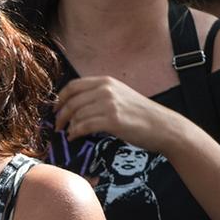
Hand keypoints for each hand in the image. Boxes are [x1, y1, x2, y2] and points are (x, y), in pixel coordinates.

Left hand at [53, 77, 184, 154]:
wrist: (163, 126)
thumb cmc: (142, 115)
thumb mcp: (120, 96)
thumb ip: (100, 95)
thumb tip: (78, 106)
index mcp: (106, 81)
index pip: (73, 86)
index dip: (60, 98)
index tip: (55, 109)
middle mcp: (106, 89)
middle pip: (72, 100)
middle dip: (60, 114)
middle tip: (56, 126)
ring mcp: (109, 104)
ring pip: (76, 114)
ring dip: (68, 125)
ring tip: (68, 133)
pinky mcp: (112, 120)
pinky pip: (84, 126)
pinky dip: (75, 132)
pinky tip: (74, 137)